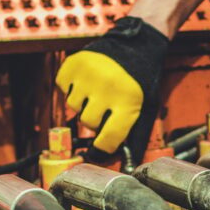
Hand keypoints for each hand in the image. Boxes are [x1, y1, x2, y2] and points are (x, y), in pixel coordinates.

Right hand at [55, 17, 169, 158]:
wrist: (137, 43)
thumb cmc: (143, 80)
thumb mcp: (147, 107)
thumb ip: (136, 136)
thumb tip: (127, 165)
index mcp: (128, 102)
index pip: (107, 139)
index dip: (102, 148)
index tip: (100, 147)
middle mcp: (107, 88)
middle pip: (87, 123)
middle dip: (95, 118)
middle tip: (105, 104)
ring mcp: (88, 74)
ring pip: (72, 106)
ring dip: (83, 102)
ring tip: (98, 89)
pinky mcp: (73, 63)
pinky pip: (62, 87)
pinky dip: (71, 86)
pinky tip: (88, 78)